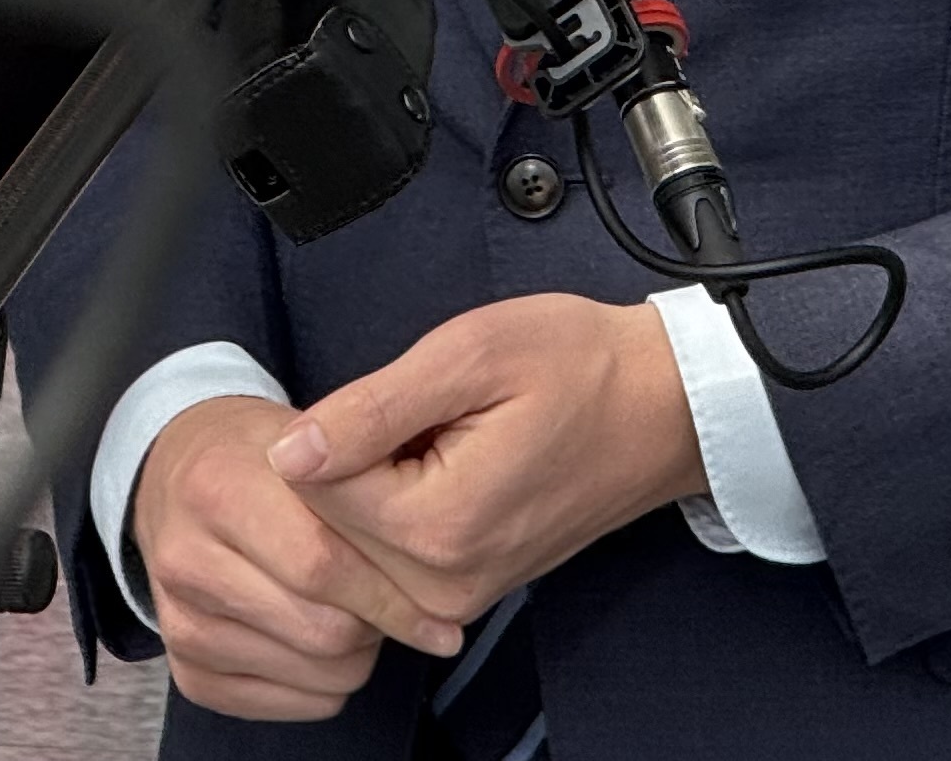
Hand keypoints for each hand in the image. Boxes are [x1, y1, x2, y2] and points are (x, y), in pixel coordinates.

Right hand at [131, 392, 469, 718]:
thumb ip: (361, 494)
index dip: (390, 593)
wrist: (177, 472)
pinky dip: (327, 682)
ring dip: (357, 654)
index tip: (440, 613)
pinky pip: (289, 706)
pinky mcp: (185, 670)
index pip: (321, 564)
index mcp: (217, 489)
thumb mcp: (311, 438)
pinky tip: (323, 640)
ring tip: (356, 610)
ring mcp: (179, 621)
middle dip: (378, 625)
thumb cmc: (261, 456)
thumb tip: (433, 574)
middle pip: (320, 629)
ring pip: (314, 673)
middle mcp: (186, 560)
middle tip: (395, 601)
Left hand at [268, 296, 708, 627]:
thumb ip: (372, 409)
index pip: (312, 485)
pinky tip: (439, 458)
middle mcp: (442, 585)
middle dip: (349, 455)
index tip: (392, 391)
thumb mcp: (471, 354)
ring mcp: (456, 596)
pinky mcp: (464, 590)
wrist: (661, 407)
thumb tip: (289, 452)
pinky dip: (394, 501)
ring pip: (352, 538)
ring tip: (435, 429)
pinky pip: (386, 550)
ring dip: (371, 479)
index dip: (335, 422)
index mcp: (439, 528)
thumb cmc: (579, 365)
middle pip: (327, 519)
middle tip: (419, 405)